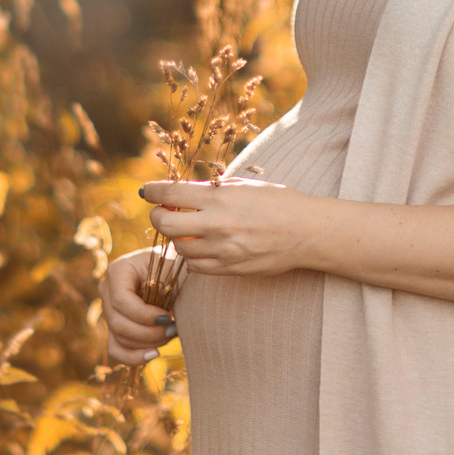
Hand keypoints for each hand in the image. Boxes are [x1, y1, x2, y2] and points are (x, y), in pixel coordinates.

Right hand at [100, 248, 177, 365]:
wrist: (170, 270)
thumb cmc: (173, 267)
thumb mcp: (171, 270)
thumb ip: (166, 287)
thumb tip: (163, 317)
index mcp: (118, 271)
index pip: (121, 300)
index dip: (144, 315)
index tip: (167, 316)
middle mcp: (107, 290)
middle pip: (118, 323)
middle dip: (149, 333)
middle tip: (173, 329)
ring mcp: (108, 310)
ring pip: (119, 338)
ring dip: (147, 343)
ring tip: (170, 334)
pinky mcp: (114, 327)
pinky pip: (116, 349)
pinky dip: (133, 357)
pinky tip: (154, 354)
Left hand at [138, 175, 318, 277]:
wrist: (306, 232)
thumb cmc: (278, 202)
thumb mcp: (245, 186)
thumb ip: (214, 190)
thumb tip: (183, 191)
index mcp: (221, 198)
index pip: (171, 194)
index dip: (153, 191)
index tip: (147, 191)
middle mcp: (217, 224)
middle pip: (167, 224)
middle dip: (158, 217)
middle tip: (161, 212)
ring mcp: (223, 250)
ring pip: (180, 248)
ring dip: (178, 238)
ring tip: (186, 230)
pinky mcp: (230, 268)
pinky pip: (196, 267)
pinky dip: (193, 257)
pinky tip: (201, 247)